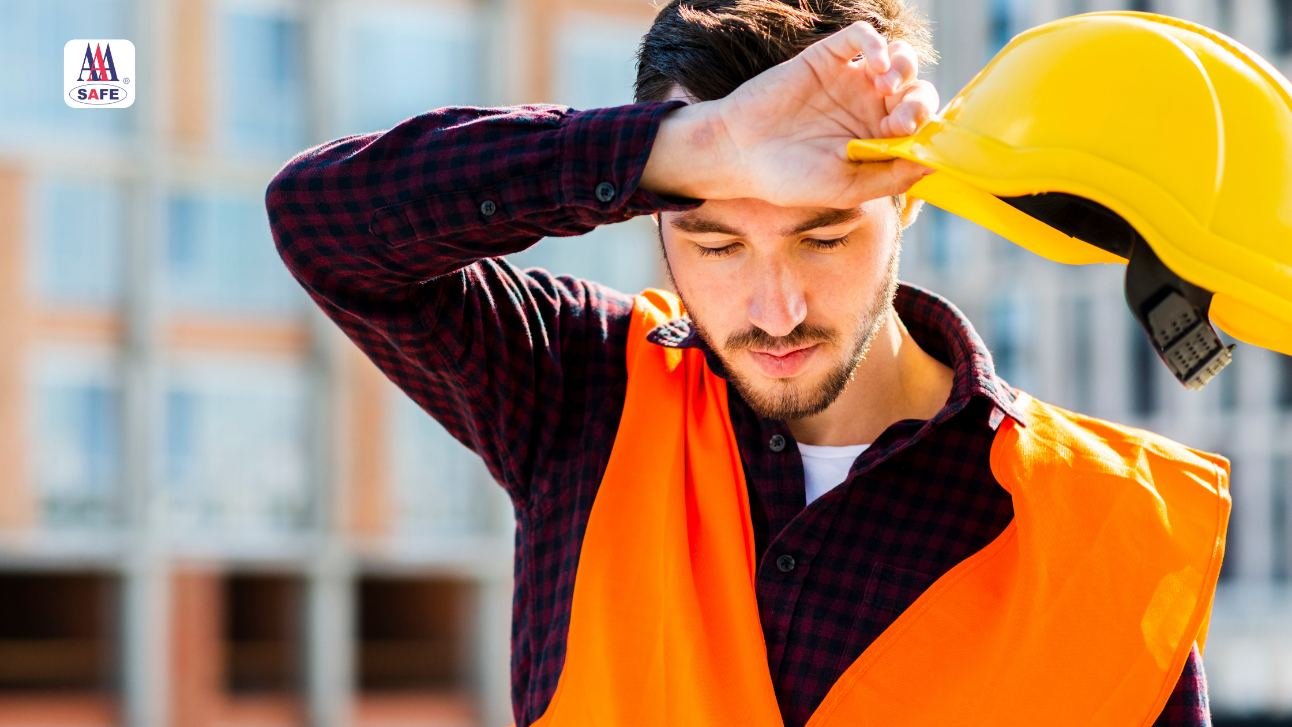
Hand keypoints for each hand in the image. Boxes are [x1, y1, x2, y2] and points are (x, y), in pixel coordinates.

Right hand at [646, 21, 937, 208]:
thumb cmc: (789, 178)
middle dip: (918, 102)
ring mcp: (850, 81)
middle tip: (897, 118)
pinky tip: (874, 64)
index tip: (904, 138)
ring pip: (899, 60)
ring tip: (885, 85)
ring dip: (905, 68)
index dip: (925, 128)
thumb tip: (935, 164)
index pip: (921, 127)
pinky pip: (864, 37)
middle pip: (917, 92)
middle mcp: (868, 109)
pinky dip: (877, 44)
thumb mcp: (846, 188)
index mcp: (876, 141)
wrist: (738, 154)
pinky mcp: (828, 57)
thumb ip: (891, 177)